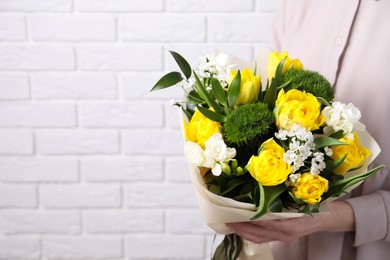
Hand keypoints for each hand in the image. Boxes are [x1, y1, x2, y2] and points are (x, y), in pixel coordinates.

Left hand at [226, 201, 354, 243]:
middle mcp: (285, 233)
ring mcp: (284, 237)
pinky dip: (250, 234)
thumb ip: (283, 193)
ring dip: (242, 232)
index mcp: (290, 222)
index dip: (245, 218)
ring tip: (230, 223)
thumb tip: (260, 183)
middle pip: (256, 233)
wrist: (330, 216)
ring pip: (258, 238)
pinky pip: (263, 239)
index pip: (262, 222)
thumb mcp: (301, 194)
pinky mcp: (283, 238)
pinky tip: (243, 227)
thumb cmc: (316, 202)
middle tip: (225, 218)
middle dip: (239, 226)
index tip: (232, 212)